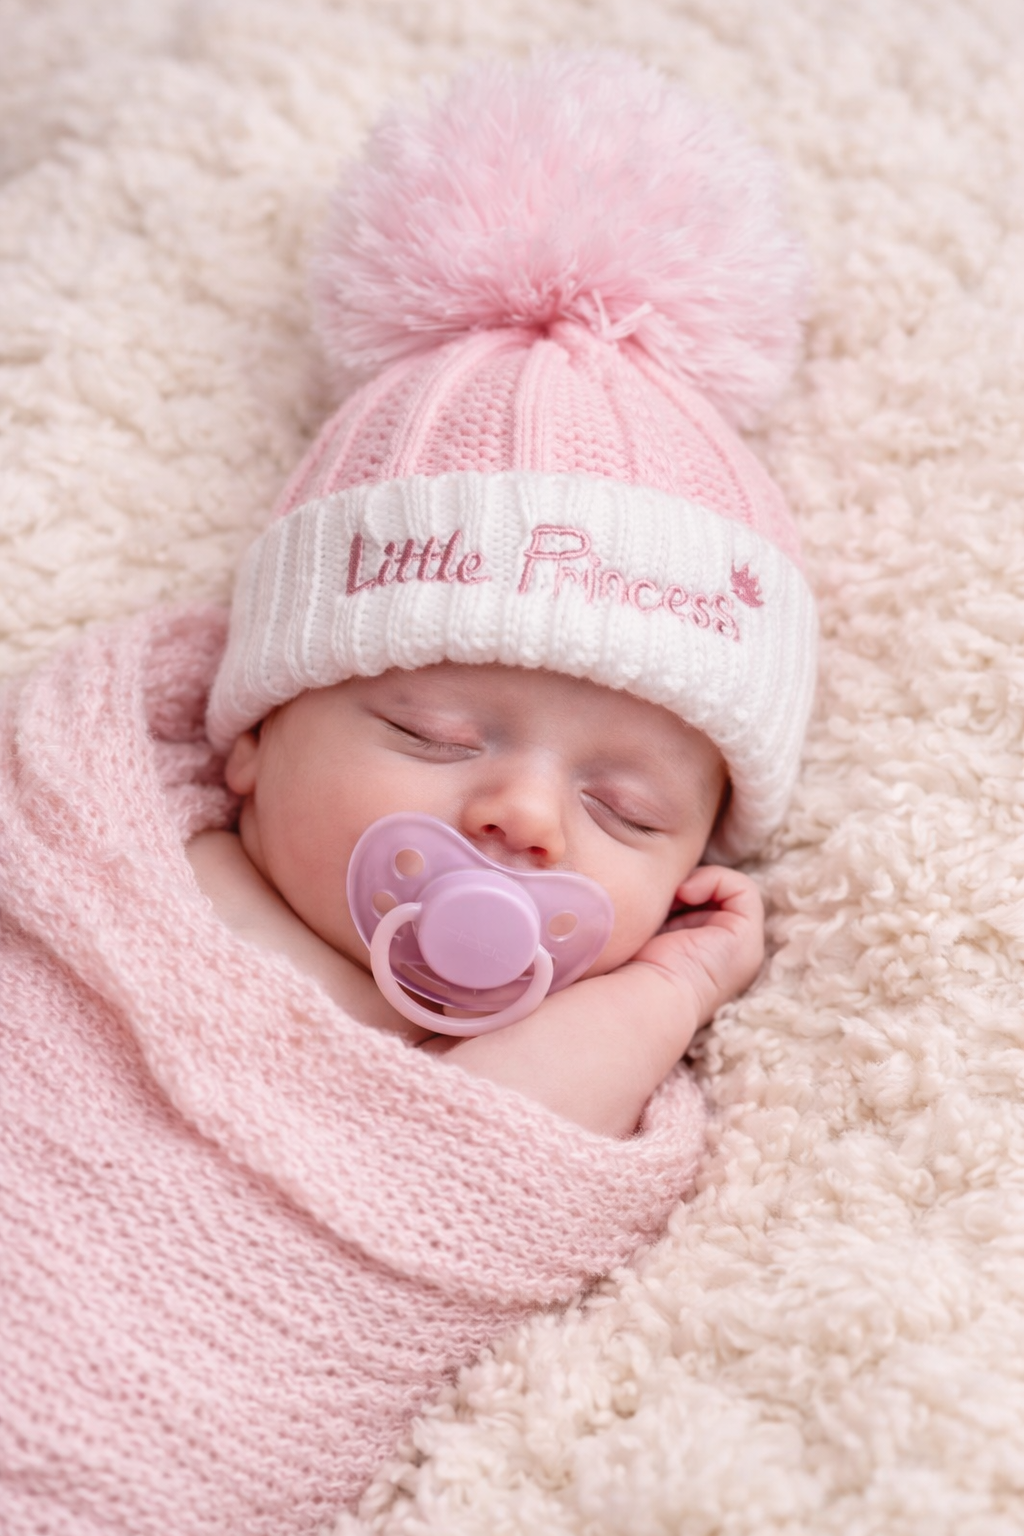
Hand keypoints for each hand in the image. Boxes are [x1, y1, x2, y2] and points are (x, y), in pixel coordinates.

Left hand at [629, 864, 763, 1026]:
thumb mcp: (643, 932)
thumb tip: (658, 878)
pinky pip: (742, 888)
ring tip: (671, 895)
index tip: (650, 896)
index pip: (696, 906)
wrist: (643, 997)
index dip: (673, 892)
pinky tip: (684, 894)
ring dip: (696, 881)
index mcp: (700, 957)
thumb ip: (657, 910)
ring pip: (728, 890)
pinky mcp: (746, 939)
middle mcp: (725, 954)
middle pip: (712, 897)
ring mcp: (741, 948)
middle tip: (659, 893)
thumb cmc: (629, 971)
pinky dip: (713, 880)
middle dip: (683, 885)